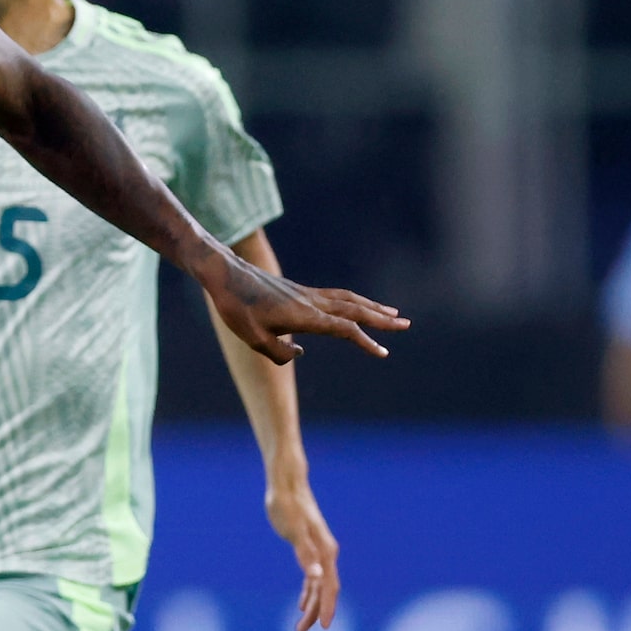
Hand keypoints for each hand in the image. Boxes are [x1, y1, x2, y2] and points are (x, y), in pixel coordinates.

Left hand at [204, 252, 406, 363]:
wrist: (224, 275)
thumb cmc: (235, 308)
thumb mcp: (252, 338)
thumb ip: (278, 352)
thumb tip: (299, 354)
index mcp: (304, 316)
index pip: (344, 329)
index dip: (366, 341)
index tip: (384, 352)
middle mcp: (311, 303)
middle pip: (355, 310)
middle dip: (382, 319)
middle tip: (406, 325)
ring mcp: (307, 295)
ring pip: (348, 300)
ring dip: (372, 307)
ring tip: (392, 313)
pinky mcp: (300, 292)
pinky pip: (335, 296)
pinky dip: (353, 302)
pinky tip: (355, 309)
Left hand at [267, 474, 340, 630]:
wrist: (287, 485)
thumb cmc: (287, 505)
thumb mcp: (293, 530)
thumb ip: (304, 553)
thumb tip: (316, 576)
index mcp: (325, 552)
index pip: (329, 586)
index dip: (327, 607)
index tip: (324, 627)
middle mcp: (326, 554)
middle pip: (326, 590)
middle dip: (317, 613)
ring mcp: (319, 552)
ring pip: (320, 586)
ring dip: (312, 606)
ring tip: (300, 627)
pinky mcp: (309, 549)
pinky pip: (313, 578)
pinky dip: (309, 592)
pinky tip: (301, 605)